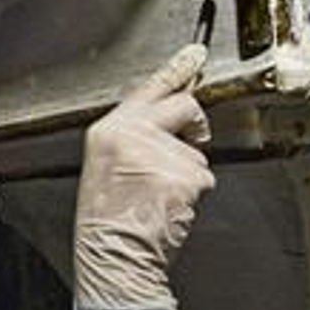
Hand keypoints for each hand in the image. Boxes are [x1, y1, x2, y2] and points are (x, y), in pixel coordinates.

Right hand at [72, 44, 213, 309]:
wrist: (113, 256)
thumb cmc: (108, 218)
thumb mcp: (106, 165)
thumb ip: (133, 137)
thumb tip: (167, 121)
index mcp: (108, 130)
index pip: (147, 89)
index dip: (176, 69)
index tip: (196, 53)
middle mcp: (132, 134)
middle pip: (184, 106)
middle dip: (195, 123)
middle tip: (191, 139)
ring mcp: (158, 154)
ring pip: (195, 150)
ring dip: (188, 172)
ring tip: (159, 195)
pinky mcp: (181, 176)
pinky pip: (202, 176)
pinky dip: (193, 192)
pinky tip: (170, 205)